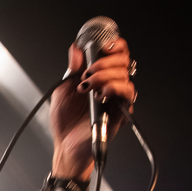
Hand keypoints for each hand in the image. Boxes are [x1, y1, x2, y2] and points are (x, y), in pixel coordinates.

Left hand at [50, 38, 136, 180]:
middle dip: (105, 62)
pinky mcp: (120, 111)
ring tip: (89, 86)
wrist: (66, 145)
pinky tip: (100, 95)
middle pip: (123, 61)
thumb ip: (72, 68)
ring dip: (105, 75)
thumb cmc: (66, 121)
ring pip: (125, 75)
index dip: (114, 45)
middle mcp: (111, 86)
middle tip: (88, 73)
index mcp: (100, 77)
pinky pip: (128, 93)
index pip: (116, 54)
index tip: (102, 46)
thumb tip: (76, 49)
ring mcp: (116, 98)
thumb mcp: (63, 89)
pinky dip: (115, 88)